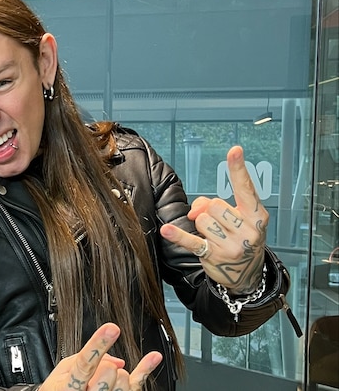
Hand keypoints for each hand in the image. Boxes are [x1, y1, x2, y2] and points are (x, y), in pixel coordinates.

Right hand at [39, 323, 161, 390]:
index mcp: (69, 387)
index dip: (98, 344)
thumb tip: (110, 358)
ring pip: (124, 381)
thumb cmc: (60, 389)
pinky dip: (146, 368)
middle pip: (109, 372)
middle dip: (106, 365)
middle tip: (99, 370)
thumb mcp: (61, 373)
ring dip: (119, 373)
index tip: (111, 328)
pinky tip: (153, 357)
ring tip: (109, 377)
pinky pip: (137, 385)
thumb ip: (80, 360)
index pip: (85, 364)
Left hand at [160, 146, 266, 292]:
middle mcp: (248, 231)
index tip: (234, 151)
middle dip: (208, 210)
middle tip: (217, 222)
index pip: (246, 188)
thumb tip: (195, 211)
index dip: (238, 169)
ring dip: (202, 226)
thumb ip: (217, 205)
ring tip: (214, 236)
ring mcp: (232, 246)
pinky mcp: (214, 256)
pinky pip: (191, 241)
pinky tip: (167, 230)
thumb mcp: (239, 219)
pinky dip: (177, 235)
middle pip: (214, 204)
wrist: (246, 273)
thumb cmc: (240, 238)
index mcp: (257, 216)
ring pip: (202, 220)